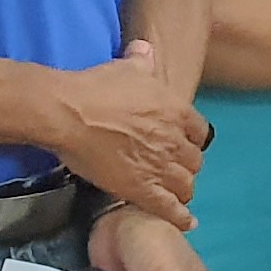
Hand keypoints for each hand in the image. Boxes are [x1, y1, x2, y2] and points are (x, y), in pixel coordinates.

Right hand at [46, 41, 203, 228]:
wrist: (69, 112)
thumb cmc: (96, 87)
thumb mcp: (127, 67)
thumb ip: (143, 60)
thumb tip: (145, 49)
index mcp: (177, 111)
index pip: (201, 132)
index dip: (193, 140)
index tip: (185, 144)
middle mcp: (175, 140)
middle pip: (195, 161)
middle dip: (186, 166)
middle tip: (174, 170)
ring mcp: (159, 166)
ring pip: (185, 185)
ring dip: (182, 189)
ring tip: (175, 194)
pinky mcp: (140, 189)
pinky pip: (169, 208)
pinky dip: (180, 216)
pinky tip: (186, 222)